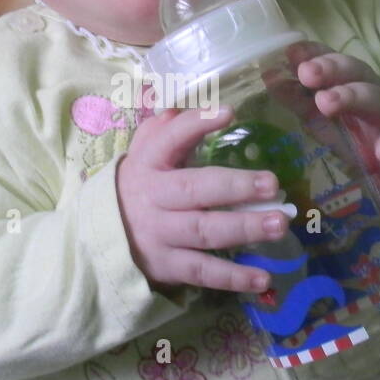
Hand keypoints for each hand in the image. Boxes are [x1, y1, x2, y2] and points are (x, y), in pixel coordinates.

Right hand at [114, 86, 289, 294]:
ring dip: (244, 228)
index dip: (197, 125)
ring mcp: (160, 233)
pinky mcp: (168, 265)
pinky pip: (203, 271)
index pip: (171, 139)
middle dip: (235, 187)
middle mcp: (154, 197)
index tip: (229, 112)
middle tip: (272, 183)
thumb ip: (168, 128)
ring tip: (279, 223)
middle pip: (195, 190)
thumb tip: (195, 101)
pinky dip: (234, 277)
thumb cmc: (139, 186)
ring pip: (204, 231)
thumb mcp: (144, 152)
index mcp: (149, 162)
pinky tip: (264, 278)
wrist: (100, 236)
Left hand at [287, 41, 379, 202]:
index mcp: (350, 80)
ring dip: (351, 97)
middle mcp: (372, 91)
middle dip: (329, 68)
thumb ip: (298, 98)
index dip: (313, 52)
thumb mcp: (322, 116)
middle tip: (306, 74)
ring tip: (327, 103)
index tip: (291, 53)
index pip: (332, 57)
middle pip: (354, 71)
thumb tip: (268, 76)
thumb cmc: (356, 132)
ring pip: (375, 100)